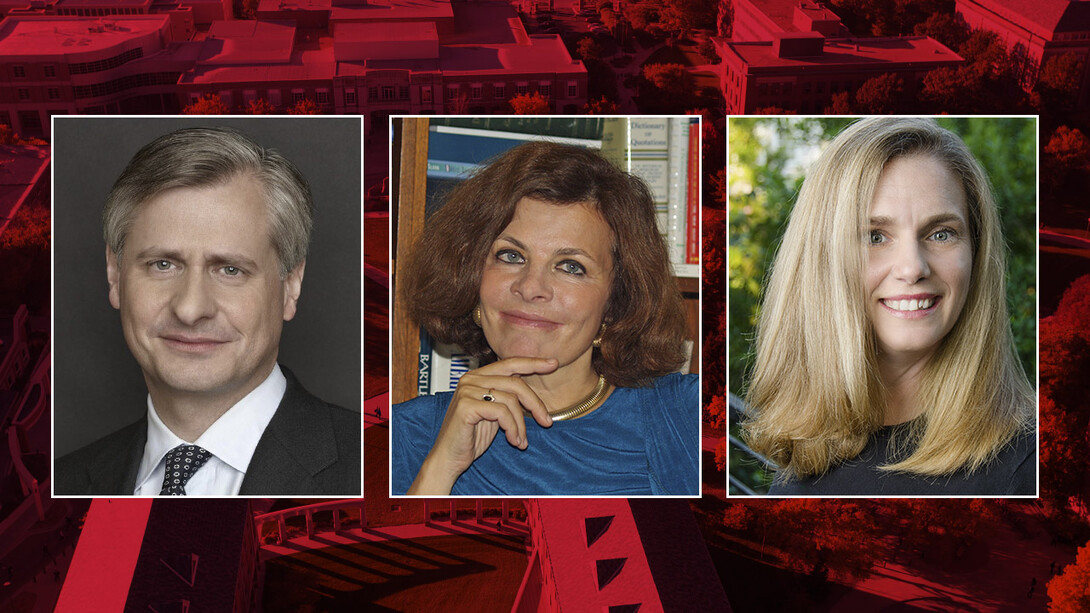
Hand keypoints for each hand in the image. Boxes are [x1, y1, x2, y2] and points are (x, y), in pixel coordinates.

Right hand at [407, 357, 556, 494]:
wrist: (449, 458)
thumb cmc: (472, 437)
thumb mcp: (494, 413)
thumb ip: (507, 397)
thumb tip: (533, 393)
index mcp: (477, 376)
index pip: (510, 363)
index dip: (533, 362)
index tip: (553, 364)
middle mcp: (471, 379)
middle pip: (515, 382)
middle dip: (535, 403)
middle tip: (547, 422)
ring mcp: (467, 390)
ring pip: (511, 400)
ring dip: (521, 425)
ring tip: (521, 441)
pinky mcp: (466, 406)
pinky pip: (501, 412)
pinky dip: (513, 428)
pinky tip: (514, 441)